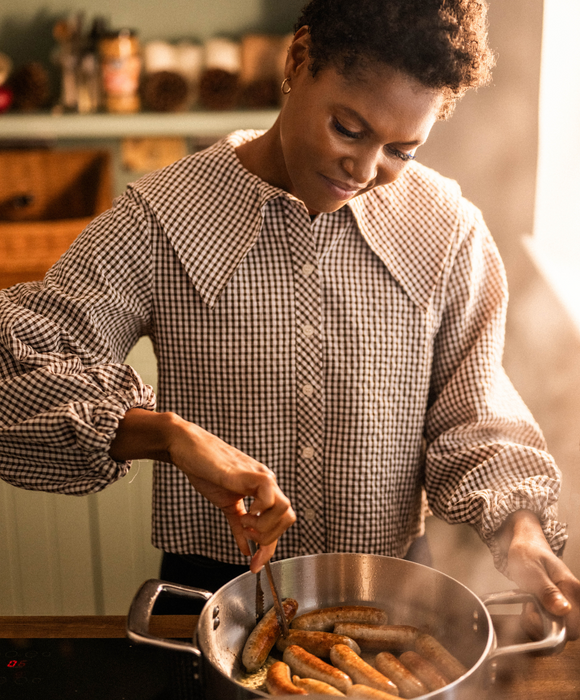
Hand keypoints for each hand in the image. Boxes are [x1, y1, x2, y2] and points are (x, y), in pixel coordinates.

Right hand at [167, 416, 295, 572]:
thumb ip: (239, 527)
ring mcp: (260, 477)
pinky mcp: (249, 473)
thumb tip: (247, 550)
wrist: (188, 448)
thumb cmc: (205, 471)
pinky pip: (270, 494)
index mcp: (264, 492)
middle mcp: (267, 484)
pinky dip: (261, 510)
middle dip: (269, 538)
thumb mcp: (227, 505)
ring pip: (284, 508)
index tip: (255, 565)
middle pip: (288, 518)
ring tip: (245, 523)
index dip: (268, 550)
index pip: (278, 524)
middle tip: (249, 537)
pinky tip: (246, 513)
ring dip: (265, 526)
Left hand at [498, 510, 579, 640]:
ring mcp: (567, 606)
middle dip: (542, 627)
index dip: (548, 626)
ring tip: (528, 605)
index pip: (572, 626)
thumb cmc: (528, 554)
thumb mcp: (531, 570)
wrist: (525, 546)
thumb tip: (563, 610)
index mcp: (572, 589)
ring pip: (557, 632)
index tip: (531, 611)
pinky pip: (551, 628)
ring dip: (538, 625)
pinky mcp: (559, 610)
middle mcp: (575, 600)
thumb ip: (546, 591)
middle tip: (528, 606)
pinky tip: (530, 609)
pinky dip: (537, 624)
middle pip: (566, 632)